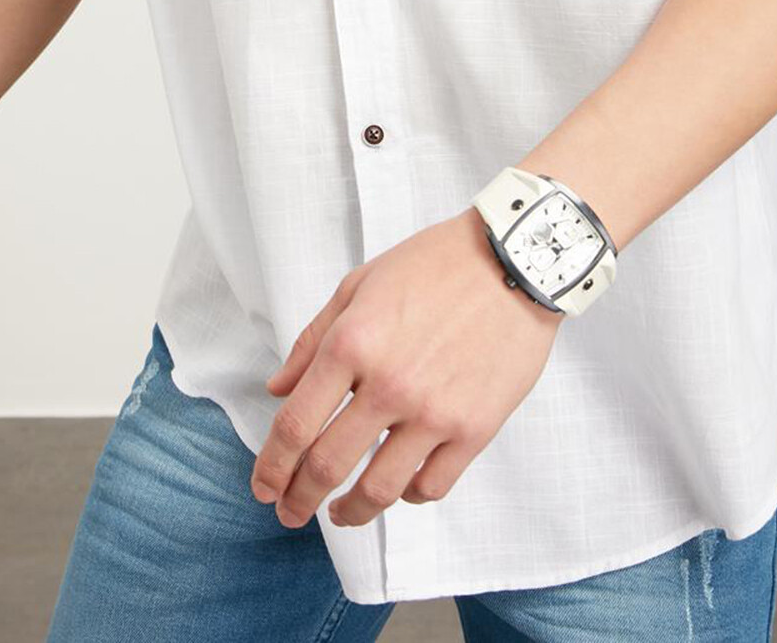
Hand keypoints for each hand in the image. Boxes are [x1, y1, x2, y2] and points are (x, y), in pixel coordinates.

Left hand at [250, 207, 561, 529]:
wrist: (513, 261)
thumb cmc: (433, 265)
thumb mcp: (359, 285)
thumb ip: (313, 340)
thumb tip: (279, 389)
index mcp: (352, 343)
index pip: (295, 425)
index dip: (271, 466)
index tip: (264, 486)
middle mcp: (388, 384)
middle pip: (327, 465)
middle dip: (298, 499)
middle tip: (289, 512)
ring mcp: (434, 412)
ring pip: (378, 490)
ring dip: (349, 513)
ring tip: (339, 514)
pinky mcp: (475, 429)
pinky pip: (432, 486)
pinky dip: (407, 496)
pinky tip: (397, 486)